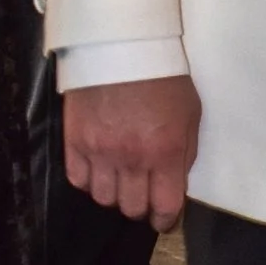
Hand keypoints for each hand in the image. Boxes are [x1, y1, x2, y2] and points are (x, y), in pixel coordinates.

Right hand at [64, 74, 199, 228]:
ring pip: (103, 199)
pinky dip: (89, 181)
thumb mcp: (191, 113)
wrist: (120, 45)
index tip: (164, 219)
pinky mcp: (74, 140)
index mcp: (165, 151)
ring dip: (114, 195)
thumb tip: (175, 185)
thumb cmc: (163, 76)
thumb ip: (184, 153)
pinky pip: (78, 179)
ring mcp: (99, 151)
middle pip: (132, 207)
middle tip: (143, 196)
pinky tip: (98, 170)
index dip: (165, 219)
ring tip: (120, 181)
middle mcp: (131, 158)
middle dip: (141, 207)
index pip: (165, 206)